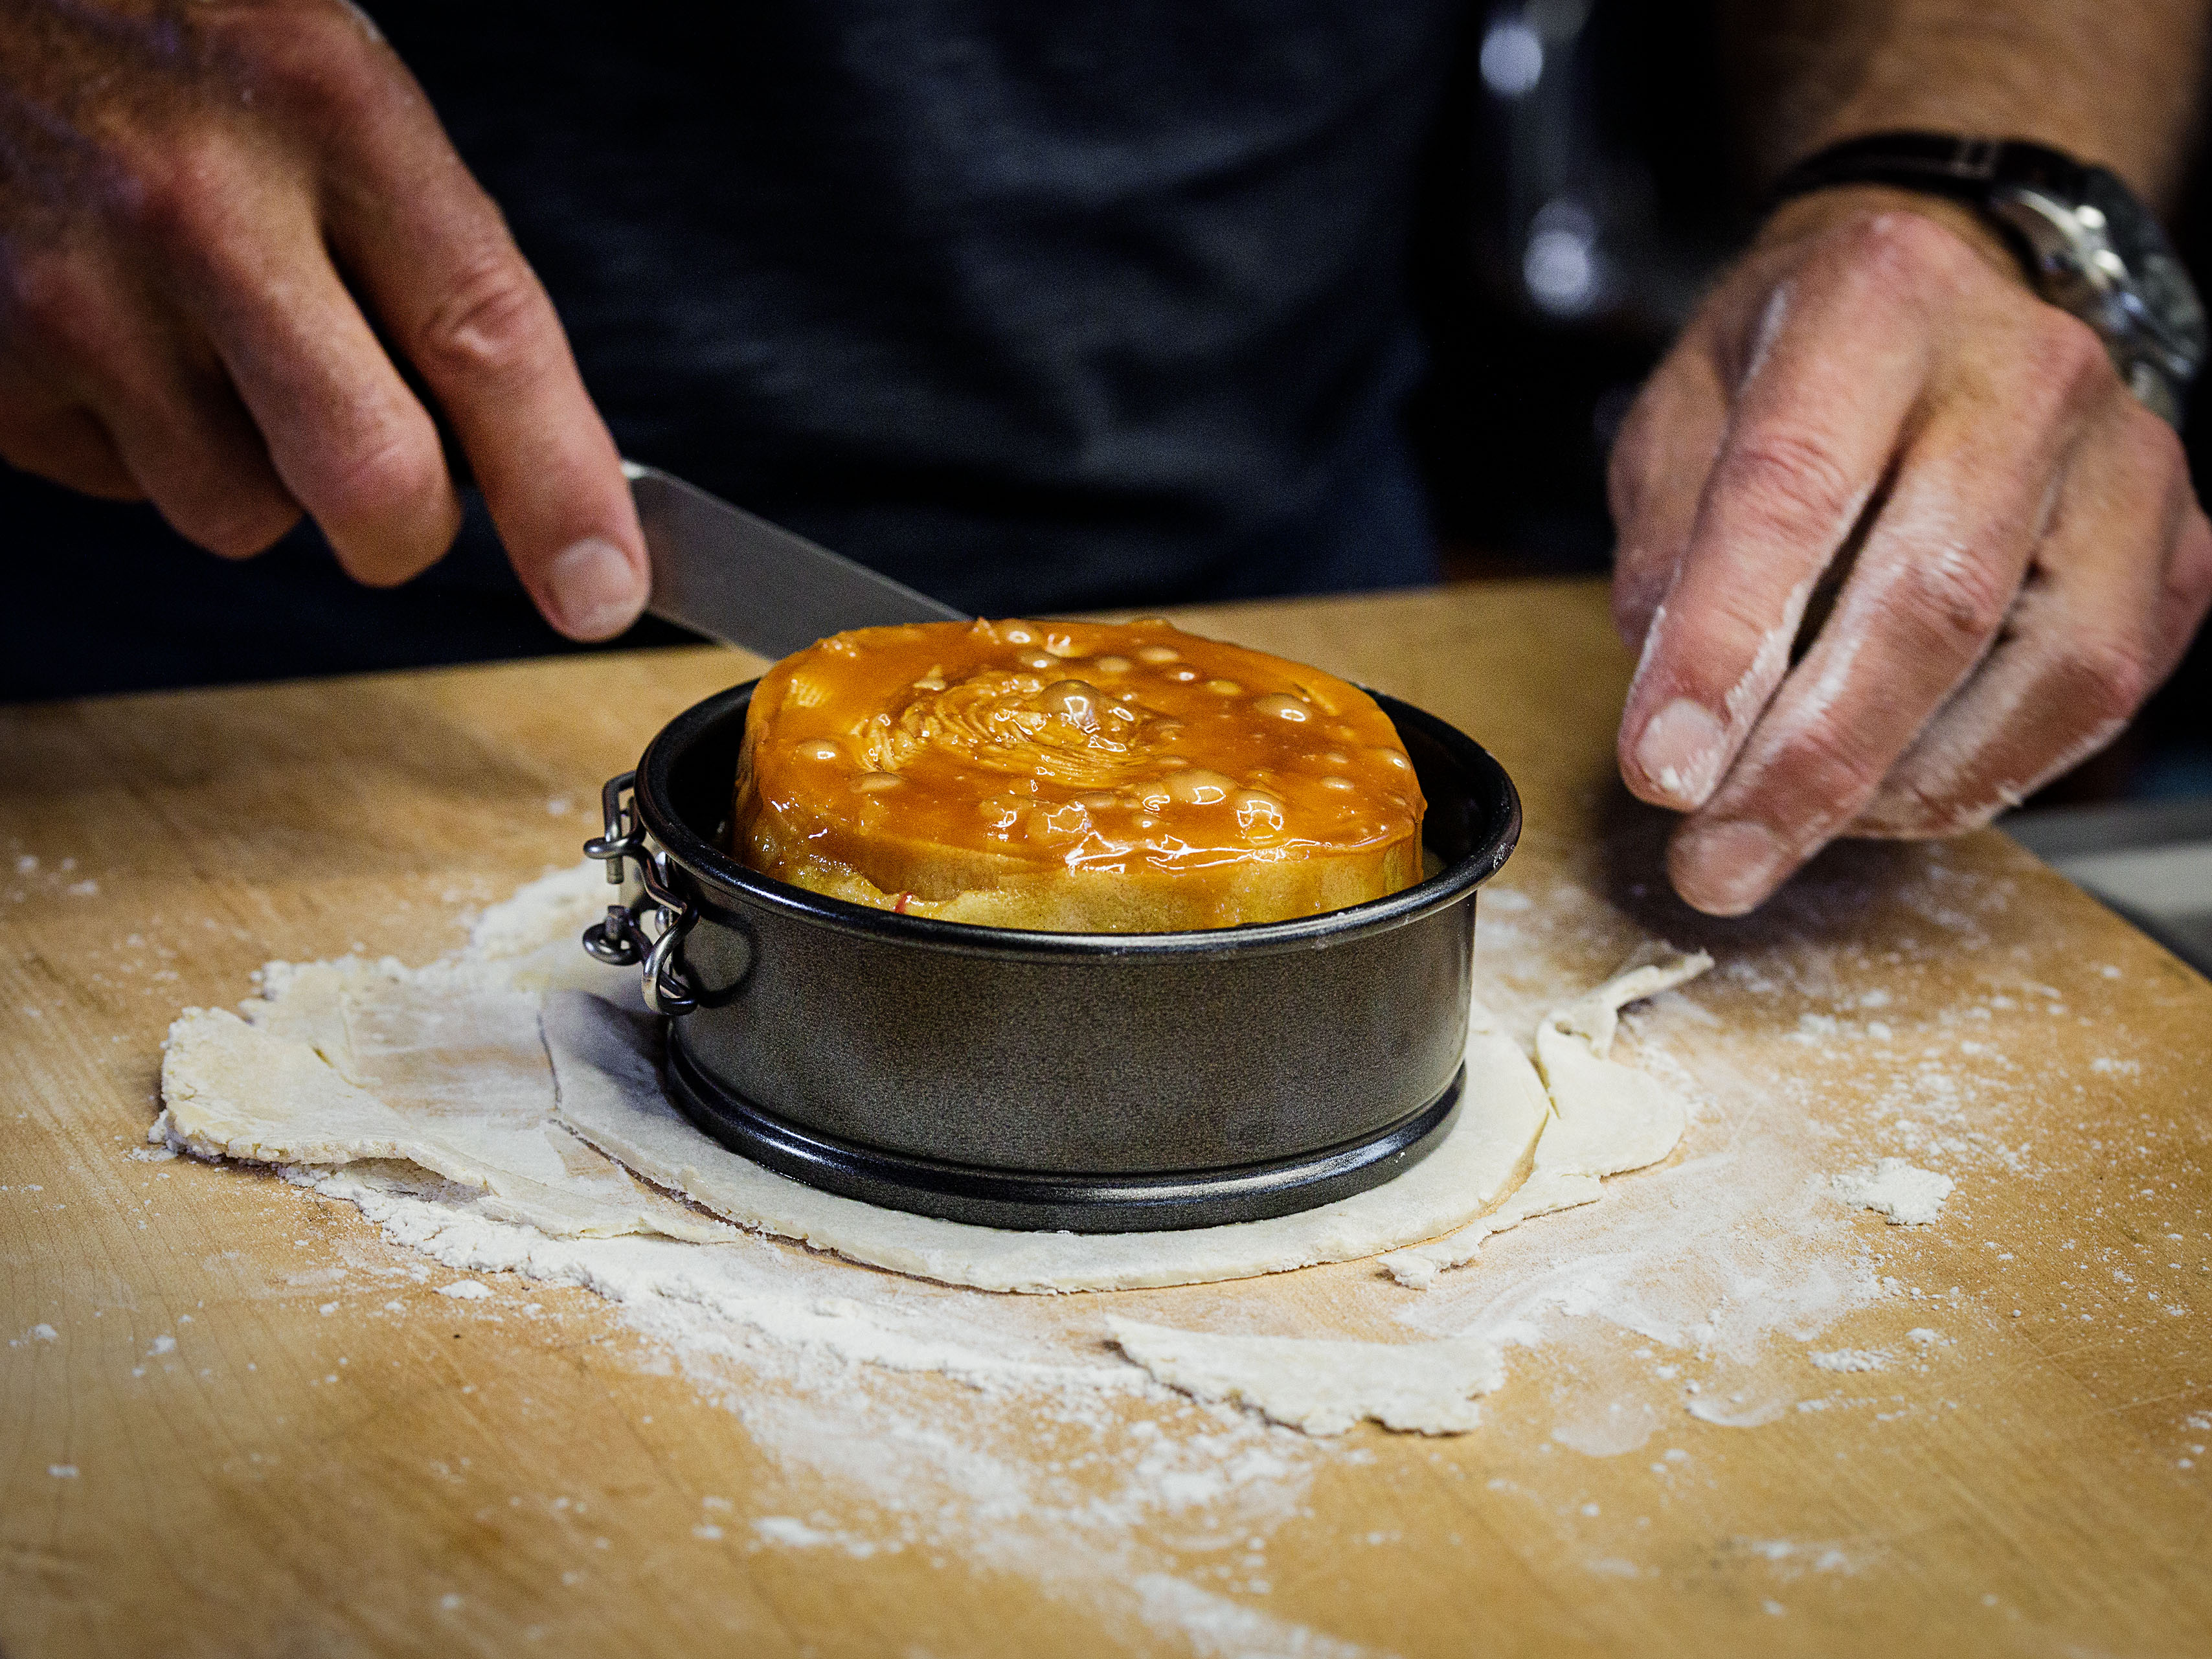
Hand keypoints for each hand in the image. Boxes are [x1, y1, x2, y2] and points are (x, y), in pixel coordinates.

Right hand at [0, 0, 646, 638]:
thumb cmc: (170, 37)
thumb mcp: (332, 90)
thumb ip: (433, 258)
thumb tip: (528, 460)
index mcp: (328, 112)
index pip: (487, 342)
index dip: (560, 493)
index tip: (601, 590)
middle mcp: (202, 205)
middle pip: (371, 481)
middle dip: (403, 527)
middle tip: (394, 488)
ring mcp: (78, 291)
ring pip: (240, 513)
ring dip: (259, 471)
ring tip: (210, 340)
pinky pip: (124, 489)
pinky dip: (145, 444)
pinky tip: (123, 334)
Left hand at [1608, 185, 2211, 914]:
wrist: (1951, 292)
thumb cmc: (1795, 361)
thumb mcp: (1682, 409)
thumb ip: (1666, 546)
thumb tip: (1680, 711)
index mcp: (1875, 300)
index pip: (1791, 492)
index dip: (1723, 648)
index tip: (1662, 771)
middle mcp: (2028, 367)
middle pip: (1934, 601)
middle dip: (1811, 764)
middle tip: (1715, 862)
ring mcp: (2128, 459)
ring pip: (2046, 670)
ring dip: (1901, 788)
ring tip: (1788, 831)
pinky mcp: (2179, 546)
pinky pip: (2098, 697)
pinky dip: (1981, 772)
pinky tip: (1887, 793)